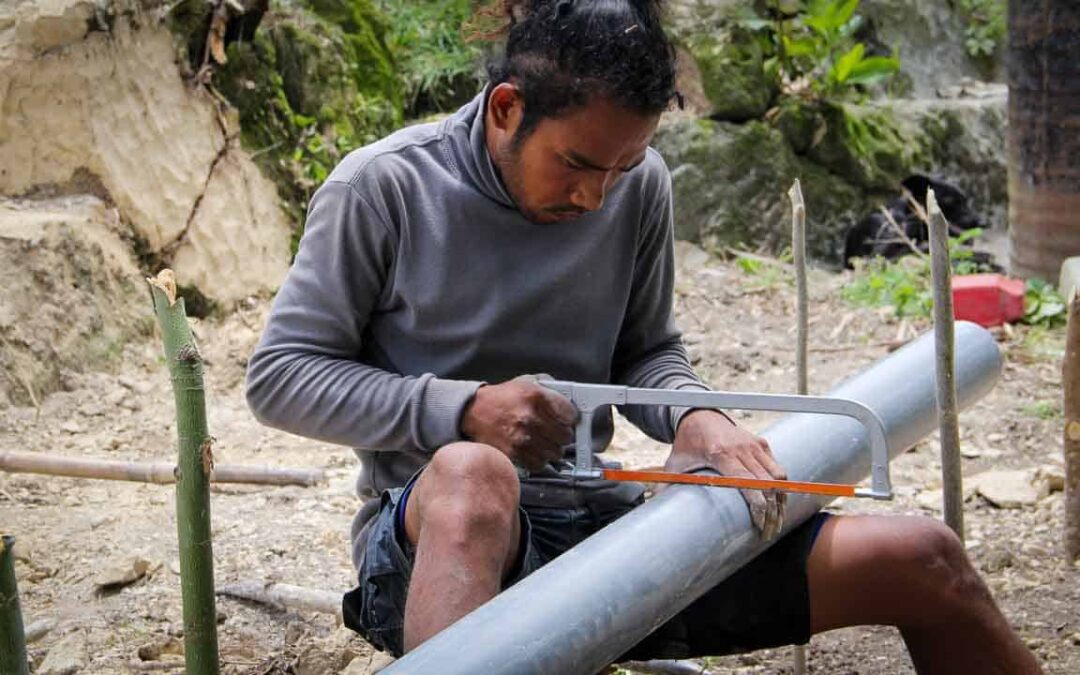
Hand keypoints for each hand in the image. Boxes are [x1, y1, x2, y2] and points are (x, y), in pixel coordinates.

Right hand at [460, 375, 578, 471]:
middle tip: (555, 432)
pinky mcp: (514, 453)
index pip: (570, 414)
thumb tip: (569, 398)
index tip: (567, 420)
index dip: (570, 418)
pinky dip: (540, 460)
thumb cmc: (501, 398)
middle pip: (565, 436)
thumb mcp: (525, 382)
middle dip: (562, 435)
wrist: (472, 412)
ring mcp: (522, 437)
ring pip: (555, 453)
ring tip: (544, 442)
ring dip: (552, 449)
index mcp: (536, 396)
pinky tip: (534, 451)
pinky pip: (539, 463)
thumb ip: (549, 387)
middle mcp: (530, 417)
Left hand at [665, 410, 786, 539]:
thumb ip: (667, 486)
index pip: (748, 484)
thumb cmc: (687, 444)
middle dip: (772, 512)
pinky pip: (777, 467)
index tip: (759, 526)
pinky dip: (780, 485)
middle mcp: (742, 449)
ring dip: (781, 500)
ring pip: (778, 477)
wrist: (698, 416)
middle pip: (767, 485)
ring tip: (777, 520)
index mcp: (721, 454)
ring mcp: (754, 445)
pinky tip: (777, 502)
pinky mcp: (761, 443)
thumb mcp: (675, 464)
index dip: (758, 507)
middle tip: (769, 532)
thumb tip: (656, 509)